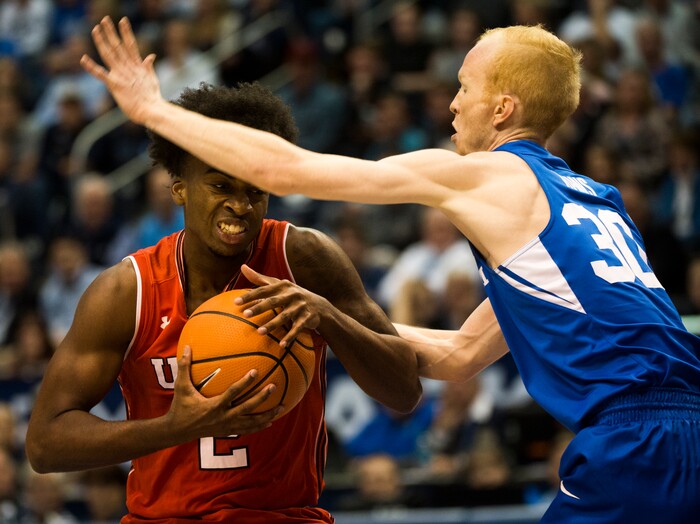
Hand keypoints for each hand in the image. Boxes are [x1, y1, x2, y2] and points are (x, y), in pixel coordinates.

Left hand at [80, 16, 162, 125]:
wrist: (151, 110)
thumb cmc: (152, 98)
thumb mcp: (152, 79)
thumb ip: (148, 67)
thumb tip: (150, 56)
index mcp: (137, 66)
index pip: (130, 44)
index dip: (126, 32)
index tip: (122, 20)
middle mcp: (128, 67)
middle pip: (118, 46)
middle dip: (111, 32)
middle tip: (104, 19)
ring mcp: (121, 75)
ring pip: (109, 54)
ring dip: (101, 41)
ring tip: (96, 29)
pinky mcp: (114, 85)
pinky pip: (100, 74)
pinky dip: (91, 67)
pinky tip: (83, 59)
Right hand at [166, 346, 281, 440]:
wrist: (177, 431)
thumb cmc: (180, 406)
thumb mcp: (181, 386)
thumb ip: (184, 366)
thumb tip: (186, 346)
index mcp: (214, 405)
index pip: (233, 392)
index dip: (245, 382)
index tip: (256, 371)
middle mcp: (223, 417)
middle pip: (248, 407)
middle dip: (262, 398)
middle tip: (274, 386)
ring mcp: (227, 426)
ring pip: (251, 422)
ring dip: (267, 415)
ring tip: (282, 407)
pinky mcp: (228, 431)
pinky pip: (247, 429)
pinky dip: (259, 426)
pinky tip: (270, 421)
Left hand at [235, 265, 328, 346]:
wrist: (319, 306)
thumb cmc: (291, 295)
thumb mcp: (278, 285)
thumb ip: (259, 278)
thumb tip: (242, 267)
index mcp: (282, 286)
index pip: (264, 290)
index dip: (250, 296)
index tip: (235, 302)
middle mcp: (292, 294)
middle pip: (273, 301)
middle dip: (259, 308)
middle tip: (245, 315)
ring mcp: (300, 306)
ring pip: (285, 316)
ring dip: (272, 324)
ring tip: (259, 332)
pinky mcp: (307, 318)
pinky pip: (297, 328)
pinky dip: (290, 336)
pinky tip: (281, 345)